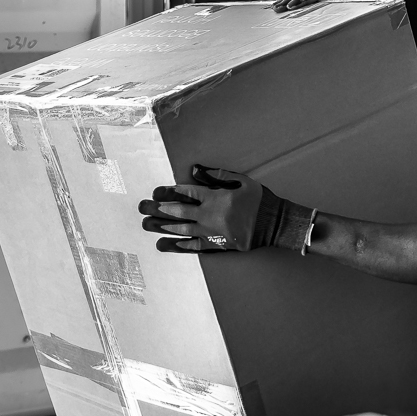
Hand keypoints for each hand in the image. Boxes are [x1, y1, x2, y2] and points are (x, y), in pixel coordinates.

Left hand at [139, 165, 264, 252]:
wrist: (274, 224)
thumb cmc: (259, 200)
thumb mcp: (241, 181)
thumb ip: (217, 175)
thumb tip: (195, 169)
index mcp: (215, 197)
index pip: (186, 192)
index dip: (168, 191)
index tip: (155, 191)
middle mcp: (210, 215)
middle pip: (178, 212)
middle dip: (158, 209)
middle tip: (142, 208)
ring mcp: (211, 232)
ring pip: (181, 230)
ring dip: (161, 227)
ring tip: (146, 225)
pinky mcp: (216, 245)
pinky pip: (193, 246)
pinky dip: (177, 245)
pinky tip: (163, 244)